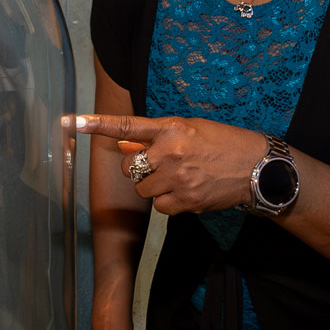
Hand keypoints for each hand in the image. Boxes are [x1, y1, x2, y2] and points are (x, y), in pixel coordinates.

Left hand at [72, 113, 265, 214]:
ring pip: (143, 190)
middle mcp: (170, 152)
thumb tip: (123, 144)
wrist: (257, 168)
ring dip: (154, 187)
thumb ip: (154, 138)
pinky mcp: (185, 200)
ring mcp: (177, 178)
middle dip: (138, 170)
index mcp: (171, 128)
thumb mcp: (189, 130)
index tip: (72, 121)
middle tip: (159, 166)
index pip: (127, 126)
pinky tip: (187, 192)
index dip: (97, 125)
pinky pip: (159, 207)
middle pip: (129, 168)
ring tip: (180, 178)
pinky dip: (168, 203)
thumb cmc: (222, 144)